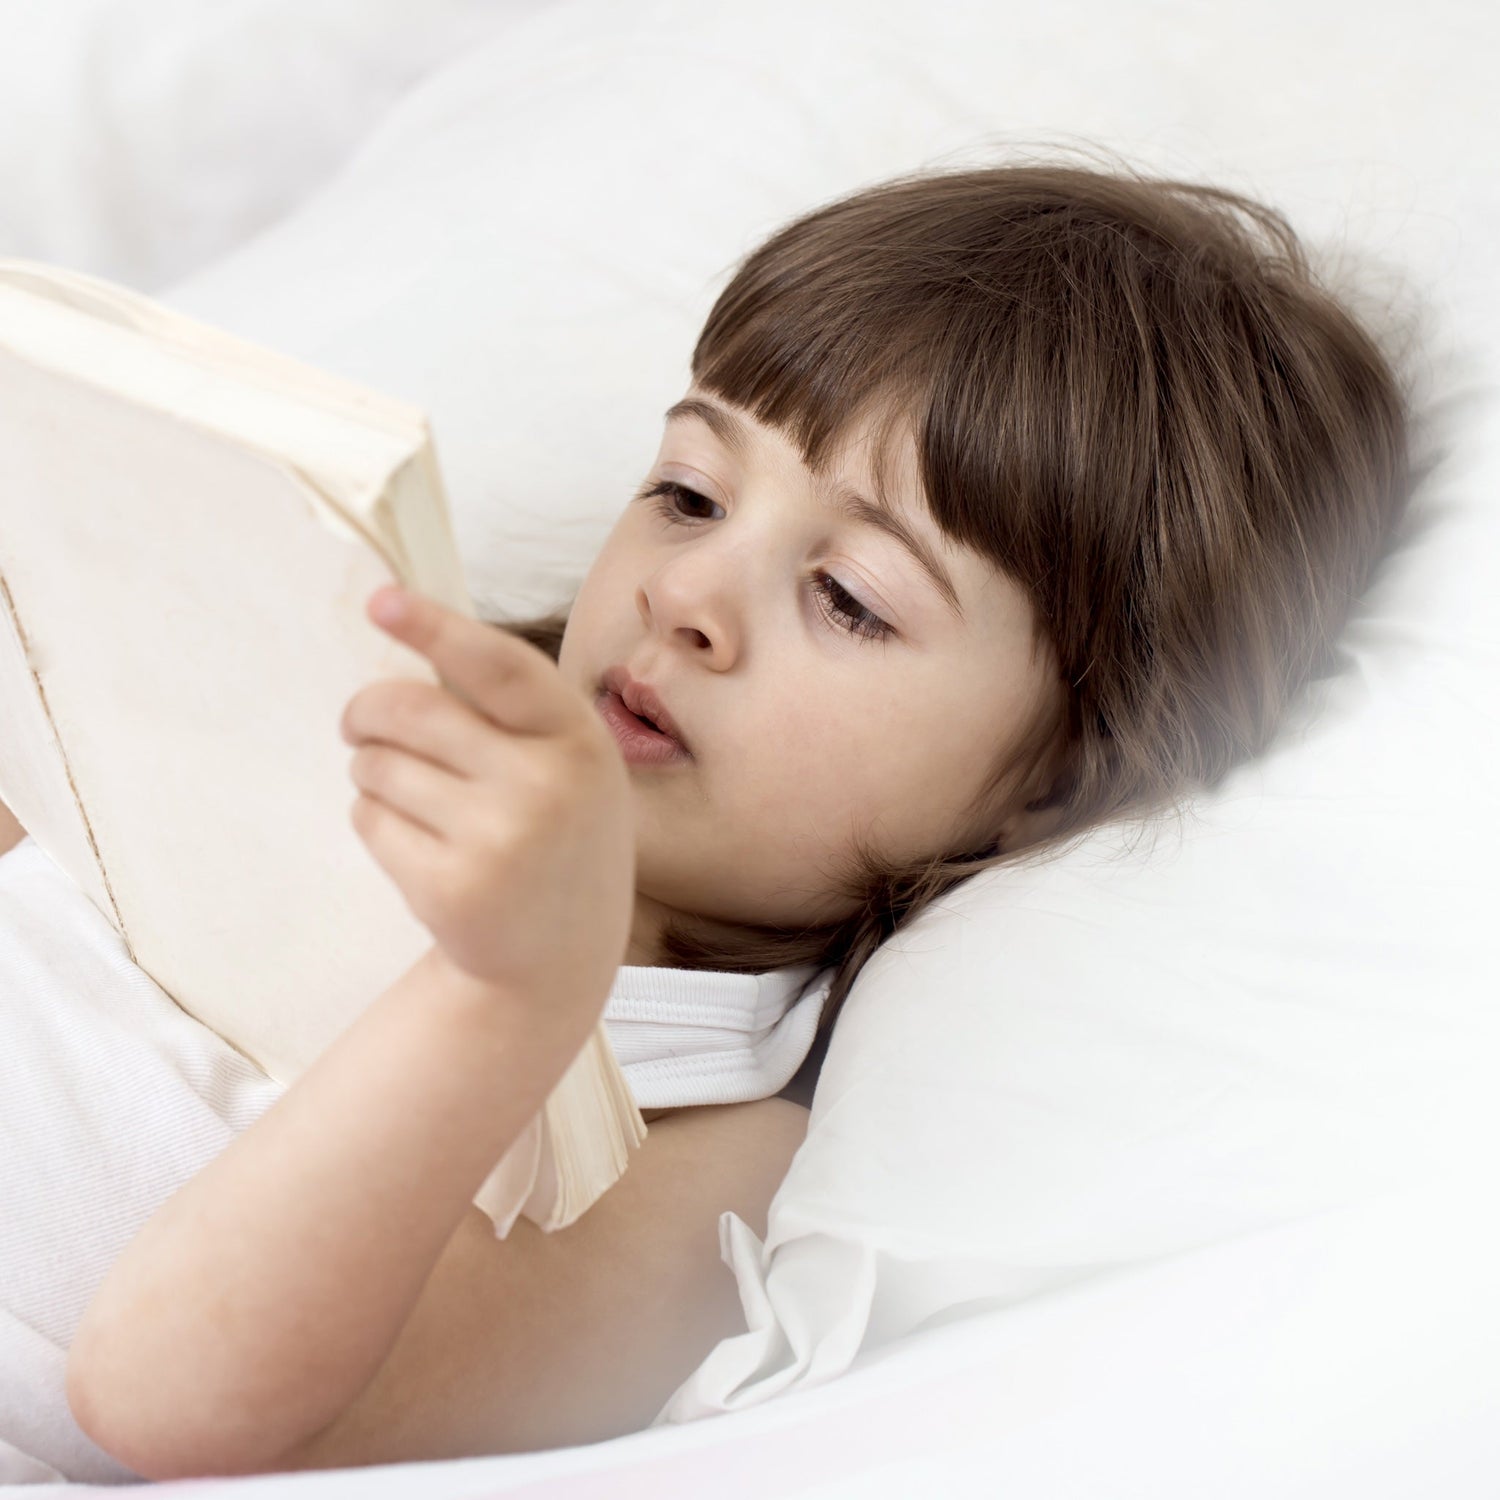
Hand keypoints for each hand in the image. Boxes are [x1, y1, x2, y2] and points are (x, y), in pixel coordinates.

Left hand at [340, 584, 634, 1036]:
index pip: (497, 665)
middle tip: (360, 723)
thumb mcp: (570, 765)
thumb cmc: (555, 838)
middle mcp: (546, 785)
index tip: (382, 600)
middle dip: (367, 710)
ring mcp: (499, 841)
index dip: (436, 627)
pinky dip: (376, 821)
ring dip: (374, 771)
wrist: (560, 958)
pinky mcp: (450, 889)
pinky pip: (368, 820)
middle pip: (408, 708)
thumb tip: (406, 638)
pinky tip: (420, 847)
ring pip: (377, 764)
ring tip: (417, 802)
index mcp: (580, 739)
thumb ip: (511, 711)